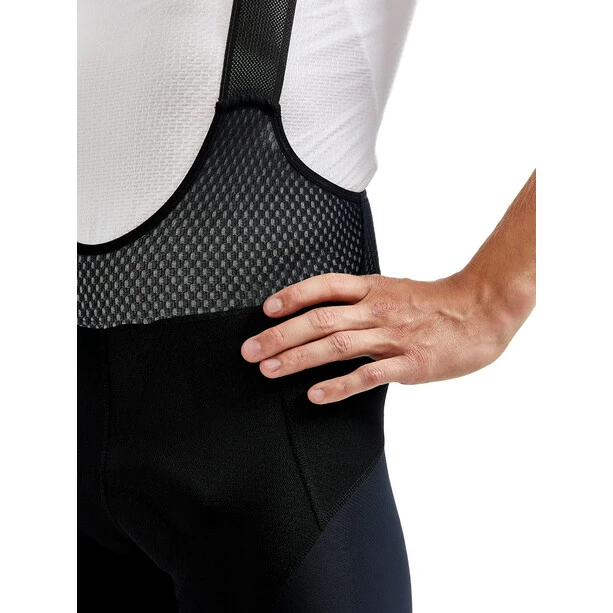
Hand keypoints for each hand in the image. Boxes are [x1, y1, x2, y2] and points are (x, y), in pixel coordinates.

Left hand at [240, 271, 521, 404]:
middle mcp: (377, 309)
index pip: (325, 285)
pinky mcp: (409, 363)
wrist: (481, 312)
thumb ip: (362, 300)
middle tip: (249, 351)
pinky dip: (339, 385)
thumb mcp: (394, 289)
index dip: (294, 295)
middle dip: (280, 335)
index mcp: (373, 288)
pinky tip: (315, 395)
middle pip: (320, 319)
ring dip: (298, 359)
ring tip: (268, 370)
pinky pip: (368, 375)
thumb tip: (327, 314)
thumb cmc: (435, 303)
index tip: (266, 309)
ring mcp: (392, 336)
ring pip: (336, 345)